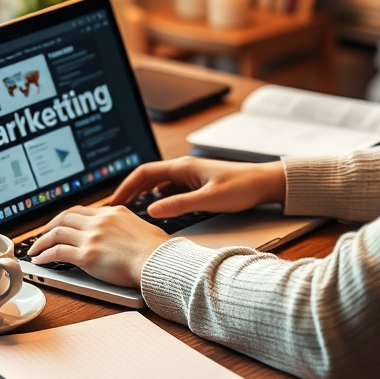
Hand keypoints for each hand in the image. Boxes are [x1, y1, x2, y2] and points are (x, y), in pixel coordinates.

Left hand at [28, 205, 169, 287]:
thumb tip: (120, 235)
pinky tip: (40, 260)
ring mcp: (92, 237)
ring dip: (42, 241)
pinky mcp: (87, 256)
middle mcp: (100, 221)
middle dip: (50, 226)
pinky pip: (57, 252)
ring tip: (34, 249)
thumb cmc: (157, 251)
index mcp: (113, 212)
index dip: (67, 218)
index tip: (61, 224)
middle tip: (43, 235)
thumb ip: (125, 227)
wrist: (159, 261)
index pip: (83, 211)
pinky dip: (45, 255)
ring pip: (57, 233)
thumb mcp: (140, 227)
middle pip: (65, 217)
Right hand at [109, 157, 286, 217]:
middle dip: (130, 191)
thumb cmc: (242, 188)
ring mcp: (191, 176)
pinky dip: (159, 198)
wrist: (265, 183)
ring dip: (144, 195)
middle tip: (117, 209)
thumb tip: (152, 210)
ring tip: (132, 211)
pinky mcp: (198, 184)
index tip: (114, 201)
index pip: (144, 173)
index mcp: (183, 167)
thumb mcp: (209, 199)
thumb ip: (180, 205)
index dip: (126, 187)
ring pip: (159, 184)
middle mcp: (184, 168)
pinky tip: (158, 210)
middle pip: (148, 177)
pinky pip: (171, 189)